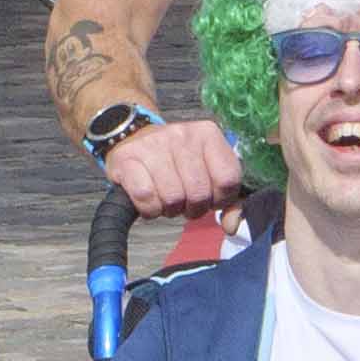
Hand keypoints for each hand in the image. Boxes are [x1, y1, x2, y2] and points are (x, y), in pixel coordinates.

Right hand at [104, 115, 248, 217]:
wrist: (133, 139)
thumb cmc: (177, 162)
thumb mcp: (208, 172)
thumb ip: (229, 200)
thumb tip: (232, 226)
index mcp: (208, 134)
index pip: (228, 179)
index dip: (220, 199)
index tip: (210, 198)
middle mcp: (182, 134)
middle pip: (199, 192)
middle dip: (194, 208)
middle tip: (185, 202)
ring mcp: (153, 144)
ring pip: (172, 197)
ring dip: (171, 209)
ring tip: (168, 200)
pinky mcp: (127, 158)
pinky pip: (145, 197)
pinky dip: (150, 209)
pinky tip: (151, 202)